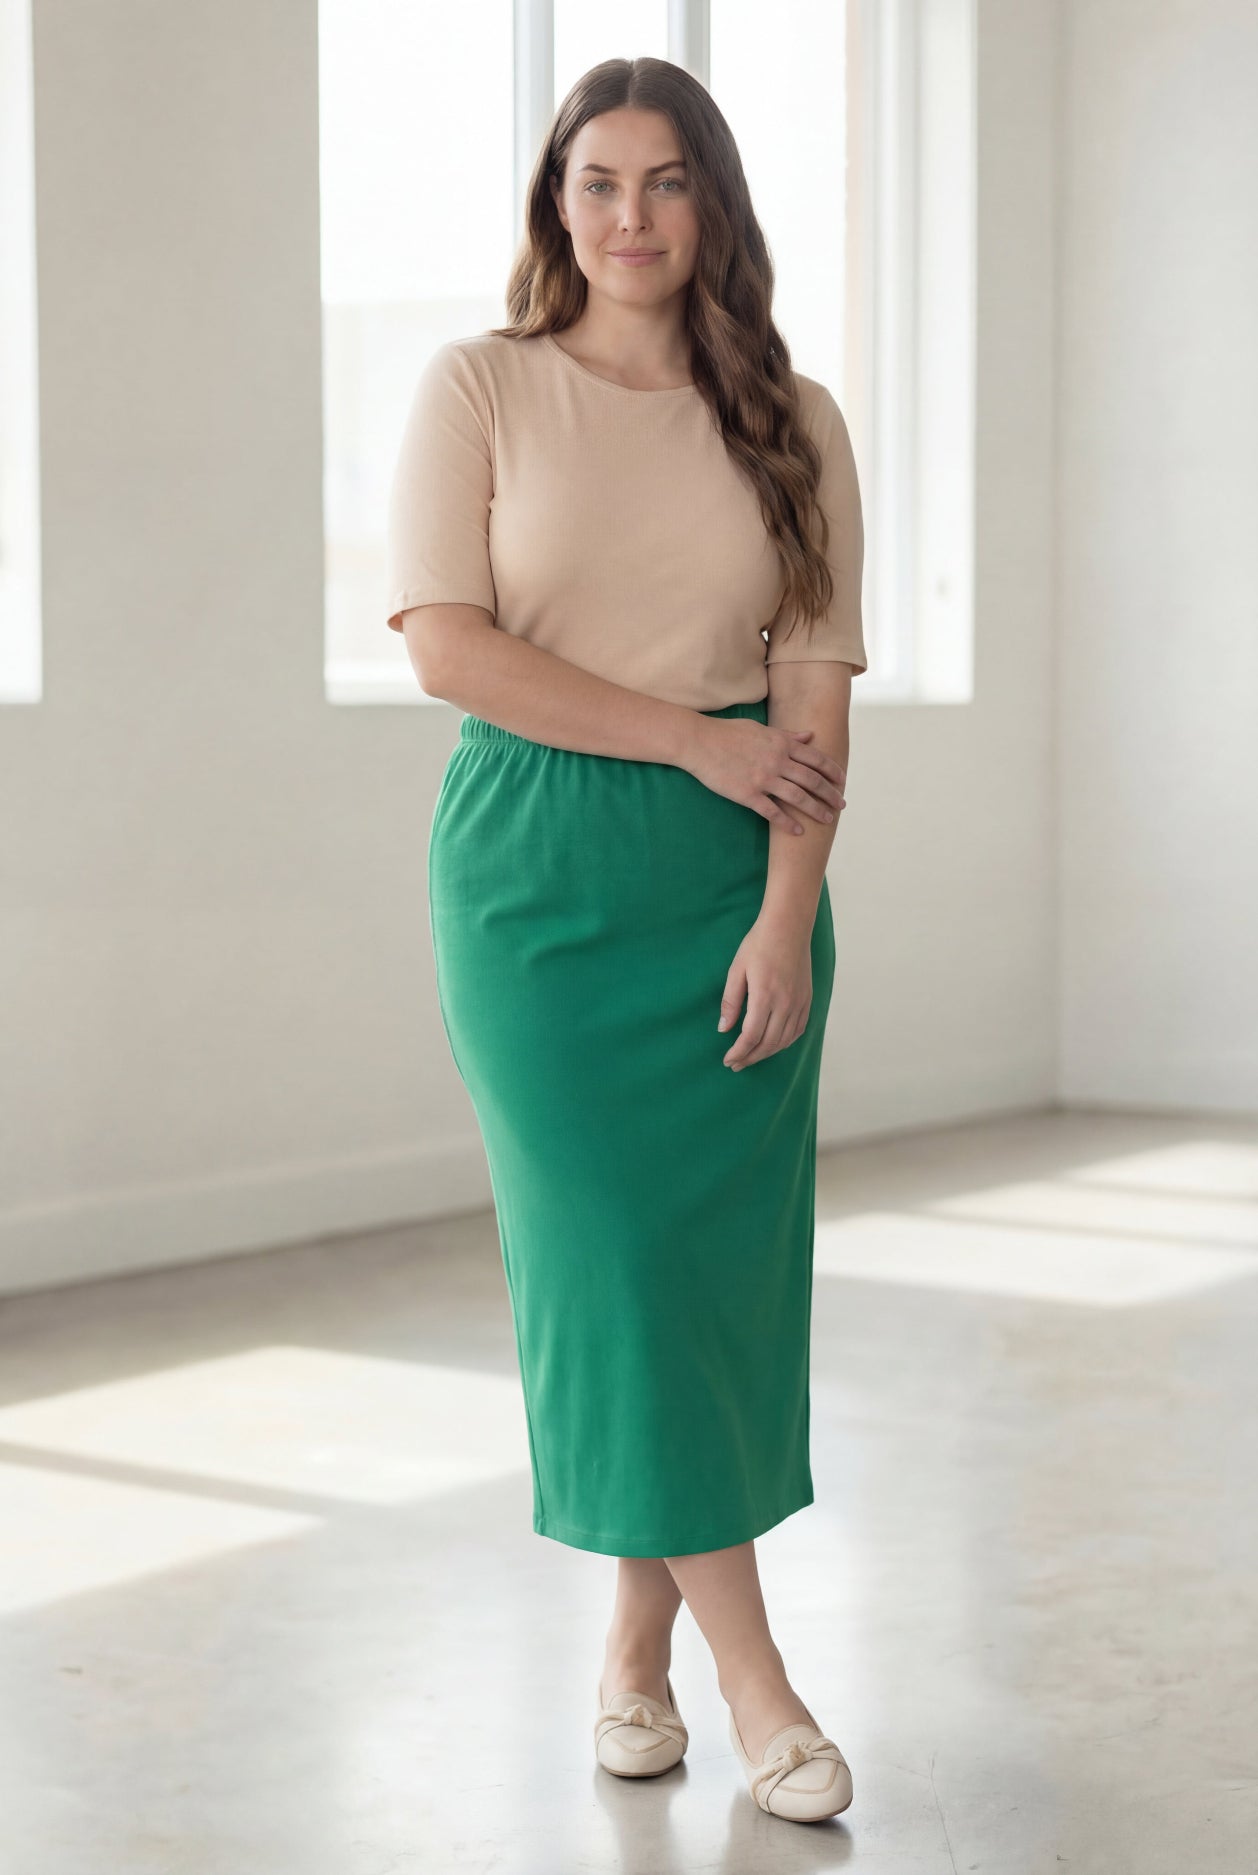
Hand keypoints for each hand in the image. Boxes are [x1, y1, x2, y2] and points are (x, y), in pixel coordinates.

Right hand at [685, 715, 845, 832]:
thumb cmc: (728, 733)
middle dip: (830, 794)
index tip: (842, 781)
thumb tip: (809, 736)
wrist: (699, 742)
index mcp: (782, 744)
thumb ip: (787, 735)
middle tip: (842, 804)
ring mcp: (763, 779)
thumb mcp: (761, 729)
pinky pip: (772, 812)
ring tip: (828, 819)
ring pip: (798, 797)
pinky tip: (798, 831)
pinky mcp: (748, 794)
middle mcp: (777, 761)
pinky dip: (787, 823)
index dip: (832, 771)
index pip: (816, 759)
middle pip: (812, 780)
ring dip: (816, 810)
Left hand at [717, 910, 813, 1069]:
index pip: (751, 1036)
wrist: (788, 927)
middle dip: (750, 1057)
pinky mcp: (807, 1000)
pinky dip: (785, 1043)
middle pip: (768, 1043)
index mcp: (765, 996)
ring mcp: (800, 1003)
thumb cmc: (758, 945)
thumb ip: (730, 1001)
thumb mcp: (736, 970)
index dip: (738, 1052)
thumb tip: (723, 1028)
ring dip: (766, 1053)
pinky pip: (798, 1030)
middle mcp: (786, 1003)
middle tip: (736, 1064)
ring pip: (784, 1040)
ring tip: (751, 1057)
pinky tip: (773, 1045)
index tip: (728, 1060)